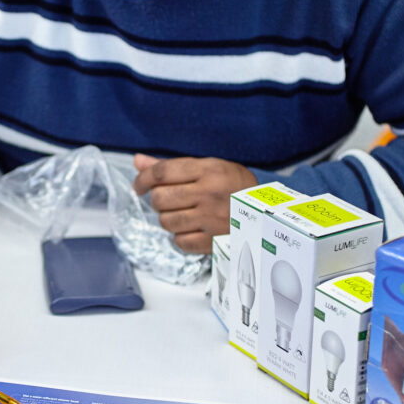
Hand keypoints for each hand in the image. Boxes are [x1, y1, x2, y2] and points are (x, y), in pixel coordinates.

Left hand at [133, 153, 255, 254]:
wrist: (265, 211)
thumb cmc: (232, 186)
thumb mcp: (207, 166)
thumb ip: (170, 166)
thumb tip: (137, 161)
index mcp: (208, 170)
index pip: (162, 172)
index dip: (143, 179)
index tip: (138, 186)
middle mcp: (208, 193)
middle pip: (160, 198)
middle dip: (158, 200)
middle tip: (168, 200)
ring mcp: (210, 219)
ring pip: (166, 221)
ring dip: (168, 218)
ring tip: (182, 214)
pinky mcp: (213, 240)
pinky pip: (179, 241)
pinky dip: (180, 236)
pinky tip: (191, 228)